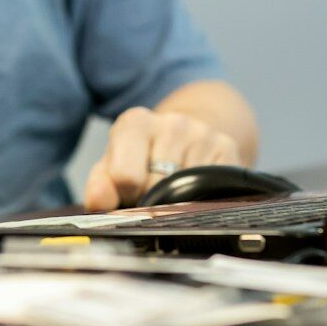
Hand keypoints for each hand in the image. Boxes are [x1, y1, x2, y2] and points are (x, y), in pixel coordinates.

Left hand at [82, 107, 242, 210]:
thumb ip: (99, 185)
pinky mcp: (228, 148)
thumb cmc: (142, 158)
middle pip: (158, 187)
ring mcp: (203, 135)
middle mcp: (172, 123)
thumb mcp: (113, 166)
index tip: (131, 195)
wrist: (186, 137)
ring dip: (180, 202)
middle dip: (153, 202)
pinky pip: (214, 191)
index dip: (127, 196)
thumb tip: (98, 202)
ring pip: (187, 192)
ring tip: (175, 192)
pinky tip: (197, 191)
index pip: (126, 177)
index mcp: (135, 123)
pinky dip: (204, 200)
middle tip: (154, 198)